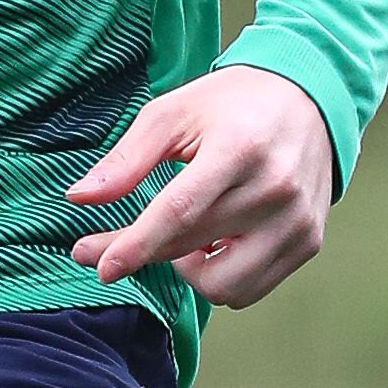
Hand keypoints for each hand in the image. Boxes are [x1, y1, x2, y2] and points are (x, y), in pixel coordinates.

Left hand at [67, 65, 335, 310]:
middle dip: (140, 254)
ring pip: (223, 286)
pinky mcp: (309, 241)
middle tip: (104, 249)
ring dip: (189, 270)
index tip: (99, 265)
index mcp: (239, 148)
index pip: (180, 212)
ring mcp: (297, 220)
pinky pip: (250, 288)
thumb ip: (126, 159)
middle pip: (191, 248)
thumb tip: (78, 199)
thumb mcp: (172, 113)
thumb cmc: (231, 105)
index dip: (136, 245)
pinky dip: (222, 276)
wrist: (310, 98)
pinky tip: (215, 242)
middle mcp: (275, 189)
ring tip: (185, 235)